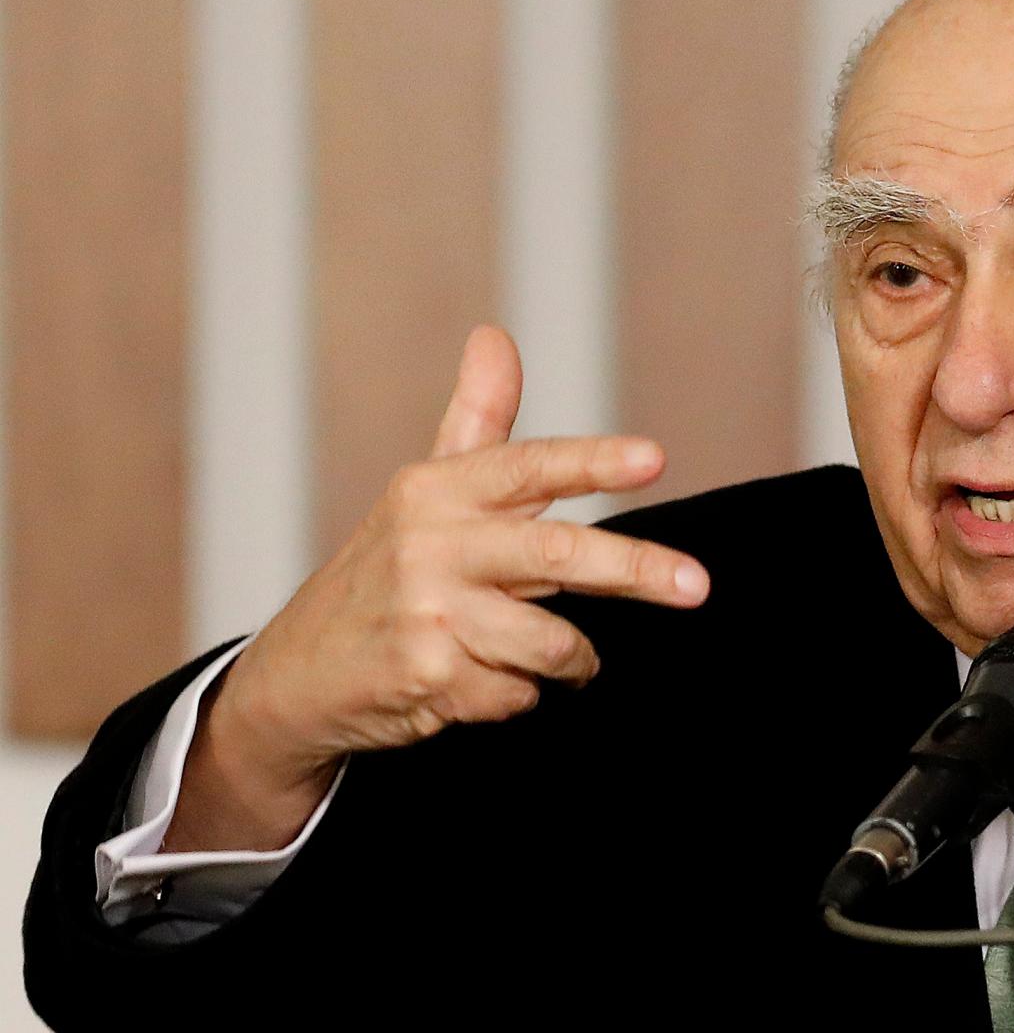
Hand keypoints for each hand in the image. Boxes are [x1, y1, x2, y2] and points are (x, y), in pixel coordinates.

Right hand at [168, 326, 707, 851]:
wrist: (296, 677)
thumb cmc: (382, 574)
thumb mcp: (424, 494)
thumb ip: (477, 422)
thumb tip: (495, 335)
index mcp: (434, 491)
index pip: (526, 467)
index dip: (592, 462)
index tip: (654, 459)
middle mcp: (428, 547)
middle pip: (555, 553)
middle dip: (635, 569)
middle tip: (698, 586)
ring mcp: (425, 616)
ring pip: (550, 641)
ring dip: (571, 661)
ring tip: (561, 661)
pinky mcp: (427, 680)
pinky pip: (519, 693)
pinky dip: (519, 696)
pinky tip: (483, 684)